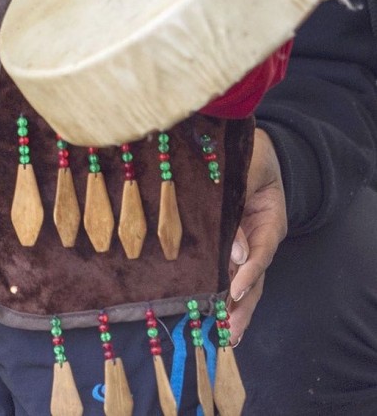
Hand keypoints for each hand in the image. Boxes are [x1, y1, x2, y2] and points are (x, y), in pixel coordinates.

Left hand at [226, 128, 286, 343]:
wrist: (250, 146)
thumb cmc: (250, 155)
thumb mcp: (247, 172)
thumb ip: (239, 203)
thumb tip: (235, 252)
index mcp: (270, 220)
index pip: (261, 251)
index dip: (249, 272)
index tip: (233, 290)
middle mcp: (261, 236)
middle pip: (254, 276)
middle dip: (243, 306)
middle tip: (230, 332)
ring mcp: (248, 241)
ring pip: (243, 280)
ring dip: (233, 307)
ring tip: (224, 336)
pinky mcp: (232, 240)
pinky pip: (229, 268)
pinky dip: (222, 290)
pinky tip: (214, 314)